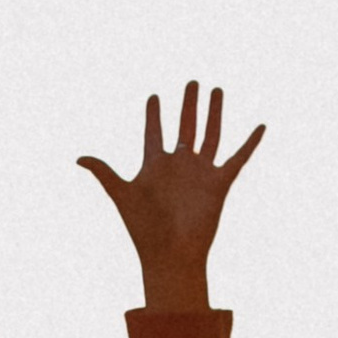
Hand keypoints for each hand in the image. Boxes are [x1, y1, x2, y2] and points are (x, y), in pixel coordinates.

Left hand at [79, 84, 263, 312]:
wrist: (171, 255)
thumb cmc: (144, 230)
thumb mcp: (122, 195)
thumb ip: (104, 172)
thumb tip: (78, 158)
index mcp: (155, 164)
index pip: (154, 132)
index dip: (153, 114)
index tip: (153, 97)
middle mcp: (179, 165)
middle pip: (185, 126)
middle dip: (188, 104)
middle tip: (192, 82)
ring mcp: (200, 173)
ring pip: (210, 135)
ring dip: (213, 113)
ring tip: (216, 90)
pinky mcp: (219, 184)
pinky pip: (237, 159)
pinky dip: (250, 143)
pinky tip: (260, 127)